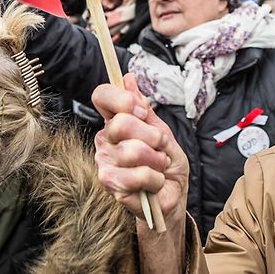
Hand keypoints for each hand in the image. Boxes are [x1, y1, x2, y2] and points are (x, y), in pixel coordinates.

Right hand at [94, 75, 187, 223]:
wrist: (172, 194)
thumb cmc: (166, 163)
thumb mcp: (162, 131)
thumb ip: (145, 109)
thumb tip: (128, 78)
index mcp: (115, 121)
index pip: (102, 95)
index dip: (124, 100)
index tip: (143, 112)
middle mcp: (105, 139)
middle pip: (122, 123)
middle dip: (152, 136)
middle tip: (160, 147)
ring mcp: (104, 161)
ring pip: (133, 150)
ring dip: (157, 160)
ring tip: (159, 167)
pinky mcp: (110, 184)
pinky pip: (138, 175)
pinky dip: (155, 179)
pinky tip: (153, 182)